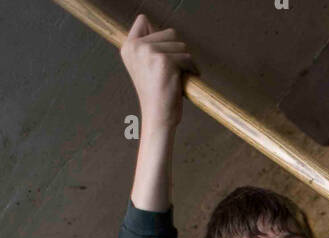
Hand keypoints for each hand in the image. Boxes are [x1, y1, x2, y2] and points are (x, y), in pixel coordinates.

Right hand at [120, 13, 197, 129]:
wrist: (158, 117)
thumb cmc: (156, 95)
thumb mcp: (145, 66)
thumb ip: (150, 47)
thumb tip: (169, 35)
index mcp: (128, 47)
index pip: (143, 20)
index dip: (158, 35)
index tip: (162, 55)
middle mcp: (136, 47)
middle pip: (169, 32)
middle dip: (177, 50)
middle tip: (175, 70)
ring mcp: (149, 52)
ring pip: (180, 44)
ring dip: (185, 60)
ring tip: (180, 76)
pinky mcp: (164, 60)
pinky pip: (187, 57)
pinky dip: (192, 68)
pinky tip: (188, 78)